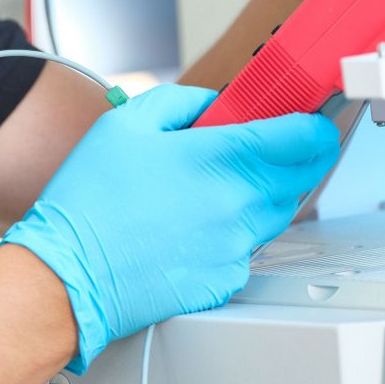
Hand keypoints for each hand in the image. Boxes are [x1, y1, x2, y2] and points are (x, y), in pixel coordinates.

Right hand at [1, 85, 339, 371]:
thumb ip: (183, 102)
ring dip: (263, 197)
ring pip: (276, 215)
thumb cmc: (89, 202)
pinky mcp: (225, 280)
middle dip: (295, 160)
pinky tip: (193, 230)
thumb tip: (216, 105)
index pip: (302, 139)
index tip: (312, 123)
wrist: (69, 275)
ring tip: (215, 190)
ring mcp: (235, 247)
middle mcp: (238, 204)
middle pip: (300, 177)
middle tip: (272, 151)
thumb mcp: (127, 123)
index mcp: (220, 158)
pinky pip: (247, 251)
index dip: (314, 127)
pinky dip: (233, 236)